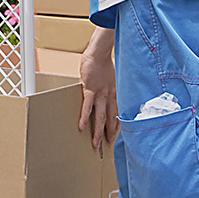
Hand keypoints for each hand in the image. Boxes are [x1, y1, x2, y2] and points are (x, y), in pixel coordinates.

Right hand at [78, 28, 118, 149]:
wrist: (99, 53)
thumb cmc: (103, 62)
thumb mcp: (110, 76)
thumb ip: (108, 85)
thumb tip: (104, 89)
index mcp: (114, 92)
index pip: (116, 112)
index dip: (116, 124)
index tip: (114, 134)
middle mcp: (109, 95)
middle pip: (110, 117)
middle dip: (108, 132)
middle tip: (106, 144)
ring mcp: (100, 94)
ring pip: (100, 116)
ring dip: (98, 131)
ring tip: (95, 143)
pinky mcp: (90, 90)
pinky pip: (87, 107)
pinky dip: (85, 117)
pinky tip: (82, 127)